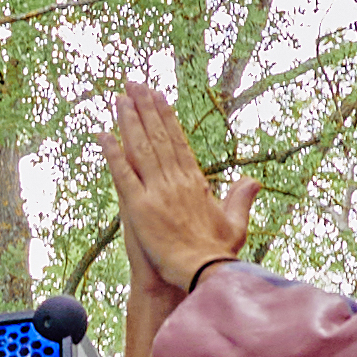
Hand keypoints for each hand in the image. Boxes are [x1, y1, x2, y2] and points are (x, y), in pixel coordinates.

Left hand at [107, 83, 259, 301]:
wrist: (202, 273)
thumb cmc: (217, 254)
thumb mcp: (235, 223)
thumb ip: (241, 198)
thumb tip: (254, 181)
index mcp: (195, 182)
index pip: (178, 142)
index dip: (166, 118)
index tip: (158, 97)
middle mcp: (175, 180)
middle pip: (157, 137)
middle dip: (145, 108)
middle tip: (133, 83)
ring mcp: (156, 191)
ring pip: (140, 148)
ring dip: (129, 121)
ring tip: (120, 97)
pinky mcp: (138, 207)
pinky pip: (122, 174)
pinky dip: (111, 153)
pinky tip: (102, 135)